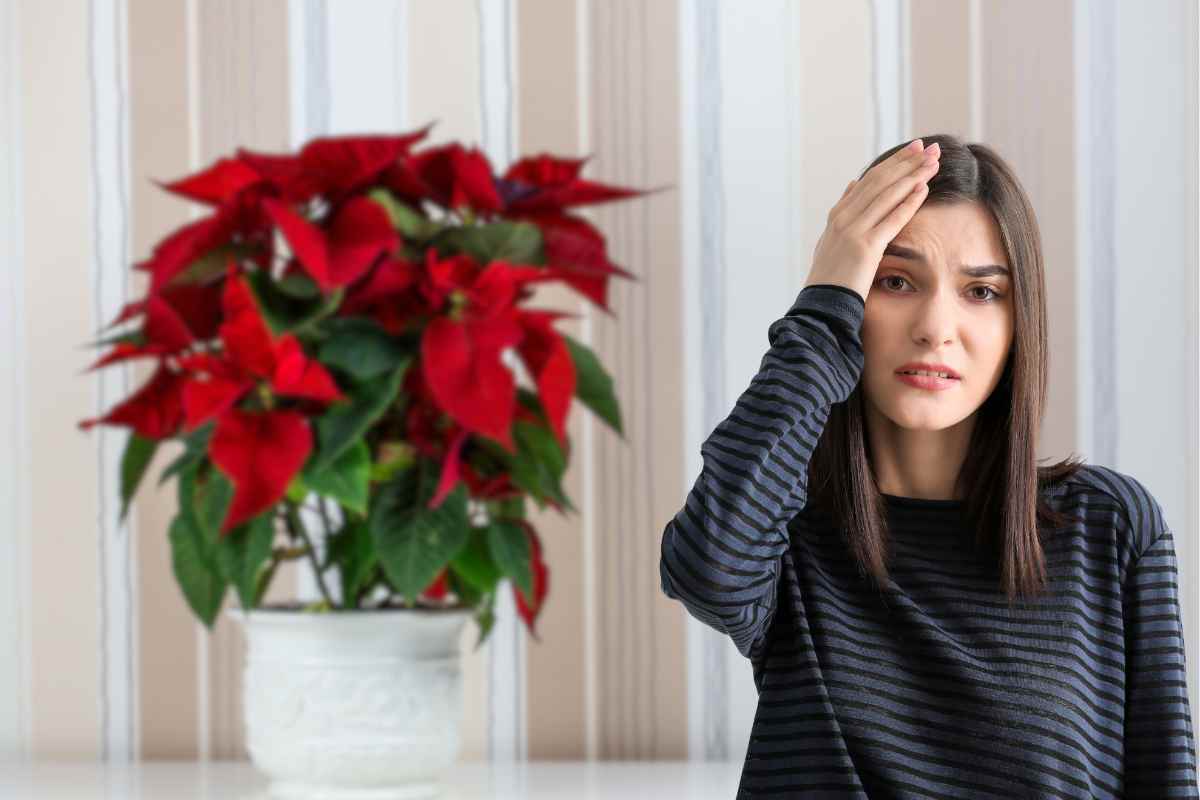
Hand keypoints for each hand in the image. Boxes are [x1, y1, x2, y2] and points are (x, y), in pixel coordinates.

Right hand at [804, 138, 940, 301]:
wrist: (820, 306)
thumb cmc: (831, 279)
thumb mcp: (832, 240)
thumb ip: (844, 212)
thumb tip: (853, 184)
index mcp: (838, 215)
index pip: (870, 180)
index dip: (893, 163)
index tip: (912, 150)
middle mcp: (844, 218)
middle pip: (880, 181)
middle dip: (906, 161)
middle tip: (929, 146)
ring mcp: (853, 231)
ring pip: (887, 195)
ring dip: (913, 175)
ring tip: (934, 161)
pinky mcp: (865, 247)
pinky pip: (892, 219)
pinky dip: (909, 202)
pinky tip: (925, 188)